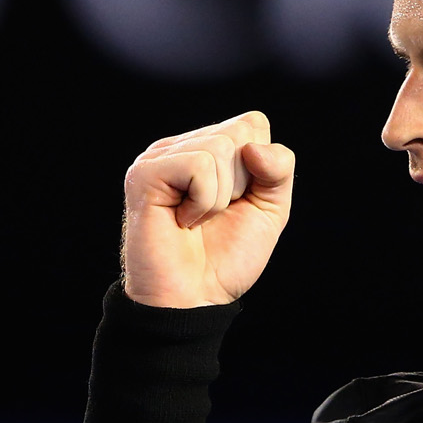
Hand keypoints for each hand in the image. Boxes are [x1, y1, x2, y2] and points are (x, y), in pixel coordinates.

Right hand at [121, 111, 295, 307]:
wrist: (194, 299)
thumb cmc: (225, 259)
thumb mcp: (270, 210)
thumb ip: (278, 170)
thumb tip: (254, 147)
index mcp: (207, 150)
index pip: (253, 123)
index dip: (260, 168)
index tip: (237, 203)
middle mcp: (181, 147)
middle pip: (240, 131)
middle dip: (241, 183)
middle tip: (214, 214)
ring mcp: (159, 157)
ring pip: (220, 147)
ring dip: (221, 197)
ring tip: (197, 220)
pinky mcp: (144, 174)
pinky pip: (199, 166)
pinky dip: (203, 202)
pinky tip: (182, 220)